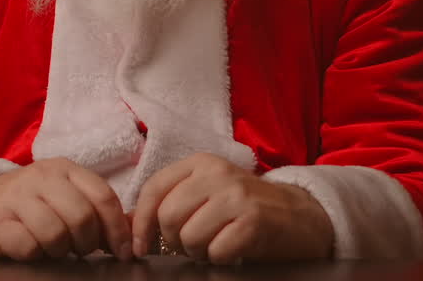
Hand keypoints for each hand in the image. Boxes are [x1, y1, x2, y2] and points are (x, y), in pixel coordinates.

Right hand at [0, 158, 132, 261]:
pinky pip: (28, 246)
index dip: (117, 230)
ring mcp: (17, 197)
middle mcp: (41, 177)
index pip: (104, 197)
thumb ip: (94, 209)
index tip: (122, 253)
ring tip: (52, 248)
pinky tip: (30, 248)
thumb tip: (130, 231)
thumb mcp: (61, 196)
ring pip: (56, 233)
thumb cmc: (24, 204)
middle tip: (79, 250)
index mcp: (64, 168)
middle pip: (83, 217)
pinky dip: (34, 254)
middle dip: (87, 243)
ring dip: (60, 251)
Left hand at [130, 153, 333, 263]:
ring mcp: (237, 195)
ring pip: (190, 236)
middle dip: (173, 241)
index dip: (140, 221)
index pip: (154, 188)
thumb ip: (167, 204)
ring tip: (214, 245)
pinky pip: (217, 251)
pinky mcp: (254, 220)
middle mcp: (217, 173)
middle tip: (191, 244)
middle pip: (168, 216)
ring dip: (198, 252)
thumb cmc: (243, 208)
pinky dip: (220, 259)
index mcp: (200, 162)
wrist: (298, 216)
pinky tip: (231, 250)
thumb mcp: (205, 195)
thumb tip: (124, 224)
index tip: (140, 246)